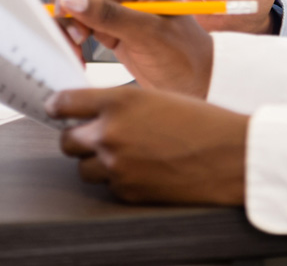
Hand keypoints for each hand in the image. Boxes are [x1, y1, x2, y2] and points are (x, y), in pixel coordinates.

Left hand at [49, 85, 247, 205]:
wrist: (231, 155)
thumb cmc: (202, 122)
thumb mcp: (156, 96)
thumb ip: (120, 104)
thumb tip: (94, 111)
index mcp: (118, 100)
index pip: (65, 102)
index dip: (57, 106)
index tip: (55, 109)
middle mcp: (111, 132)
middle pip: (67, 139)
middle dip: (76, 137)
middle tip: (90, 135)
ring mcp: (117, 165)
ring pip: (83, 167)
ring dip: (94, 161)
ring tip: (120, 155)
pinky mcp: (128, 191)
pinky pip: (107, 186)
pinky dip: (116, 179)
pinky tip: (139, 169)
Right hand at [50, 0, 212, 95]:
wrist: (199, 84)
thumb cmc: (187, 58)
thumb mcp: (148, 35)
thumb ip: (109, 15)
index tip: (63, 6)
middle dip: (65, 1)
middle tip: (71, 29)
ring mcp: (115, 3)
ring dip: (67, 21)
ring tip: (77, 46)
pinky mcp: (108, 23)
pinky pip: (78, 20)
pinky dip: (72, 34)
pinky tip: (80, 52)